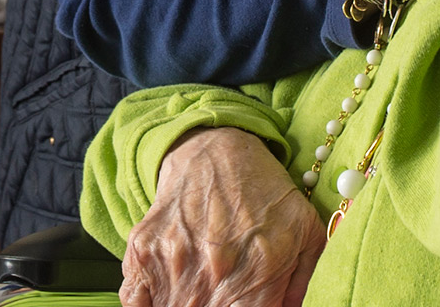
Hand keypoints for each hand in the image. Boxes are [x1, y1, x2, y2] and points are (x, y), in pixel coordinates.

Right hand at [122, 127, 322, 306]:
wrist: (215, 149)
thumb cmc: (266, 194)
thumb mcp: (306, 232)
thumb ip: (304, 283)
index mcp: (259, 271)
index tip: (241, 306)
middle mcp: (214, 272)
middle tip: (221, 296)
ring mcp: (174, 262)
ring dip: (183, 306)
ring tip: (199, 291)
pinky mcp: (143, 251)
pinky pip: (133, 302)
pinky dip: (146, 306)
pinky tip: (164, 298)